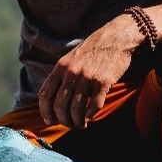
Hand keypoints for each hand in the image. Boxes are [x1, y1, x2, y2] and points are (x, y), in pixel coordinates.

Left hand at [38, 14, 141, 128]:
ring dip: (77, 121)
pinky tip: (91, 115)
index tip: (49, 120)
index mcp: (60, 67)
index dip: (45, 111)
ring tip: (81, 124)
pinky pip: (93, 106)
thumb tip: (53, 99)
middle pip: (60, 106)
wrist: (116, 37)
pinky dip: (90, 115)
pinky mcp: (103, 82)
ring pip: (76, 110)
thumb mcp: (71, 58)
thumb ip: (61, 76)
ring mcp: (87, 78)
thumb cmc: (93, 50)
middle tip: (69, 124)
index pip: (45, 94)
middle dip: (63, 120)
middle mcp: (71, 73)